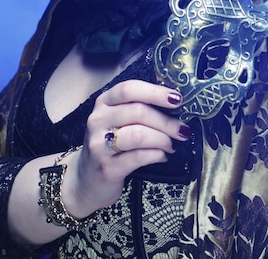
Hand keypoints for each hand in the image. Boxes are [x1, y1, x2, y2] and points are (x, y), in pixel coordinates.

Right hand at [61, 79, 190, 217]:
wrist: (85, 179)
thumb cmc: (109, 144)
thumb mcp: (117, 120)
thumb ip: (138, 108)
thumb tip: (174, 102)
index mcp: (104, 102)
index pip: (129, 89)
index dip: (155, 92)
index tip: (178, 99)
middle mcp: (98, 120)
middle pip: (138, 112)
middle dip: (166, 121)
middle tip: (182, 130)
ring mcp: (99, 145)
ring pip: (139, 134)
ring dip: (163, 139)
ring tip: (172, 145)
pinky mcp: (106, 168)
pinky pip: (138, 157)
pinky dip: (157, 155)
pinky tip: (163, 156)